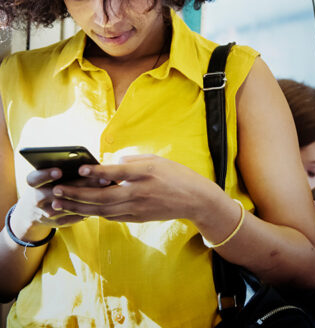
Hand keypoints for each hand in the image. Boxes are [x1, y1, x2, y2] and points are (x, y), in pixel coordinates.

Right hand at [8, 167, 108, 242]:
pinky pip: (75, 216)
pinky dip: (90, 208)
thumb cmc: (49, 185)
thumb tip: (90, 162)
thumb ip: (64, 169)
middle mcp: (38, 198)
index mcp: (35, 183)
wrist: (33, 212)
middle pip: (57, 192)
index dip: (46, 175)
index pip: (35, 178)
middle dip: (81, 184)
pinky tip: (105, 201)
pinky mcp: (58, 222)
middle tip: (103, 178)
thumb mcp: (49, 177)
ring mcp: (47, 212)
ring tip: (106, 189)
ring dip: (89, 197)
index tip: (59, 171)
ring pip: (69, 205)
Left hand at [49, 154, 214, 222]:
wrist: (195, 199)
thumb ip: (132, 161)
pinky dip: (95, 213)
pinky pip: (112, 216)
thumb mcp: (157, 160)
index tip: (81, 169)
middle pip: (103, 196)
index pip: (117, 172)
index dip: (97, 171)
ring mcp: (139, 208)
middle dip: (76, 194)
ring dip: (79, 207)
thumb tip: (110, 164)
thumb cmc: (176, 175)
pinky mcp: (138, 218)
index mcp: (146, 173)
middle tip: (57, 191)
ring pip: (103, 210)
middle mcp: (140, 192)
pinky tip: (83, 209)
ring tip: (60, 203)